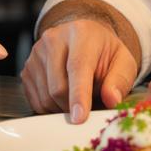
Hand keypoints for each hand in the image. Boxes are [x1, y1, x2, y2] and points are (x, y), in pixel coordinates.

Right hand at [20, 19, 138, 122]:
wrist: (85, 41)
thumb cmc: (104, 54)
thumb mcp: (123, 63)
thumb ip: (120, 81)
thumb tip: (112, 99)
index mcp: (81, 33)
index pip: (77, 67)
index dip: (78, 95)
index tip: (80, 117)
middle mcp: (54, 38)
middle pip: (58, 86)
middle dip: (73, 107)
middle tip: (88, 107)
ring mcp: (37, 53)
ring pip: (45, 96)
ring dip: (62, 108)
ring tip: (77, 98)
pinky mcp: (27, 68)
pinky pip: (35, 100)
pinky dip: (50, 108)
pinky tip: (63, 98)